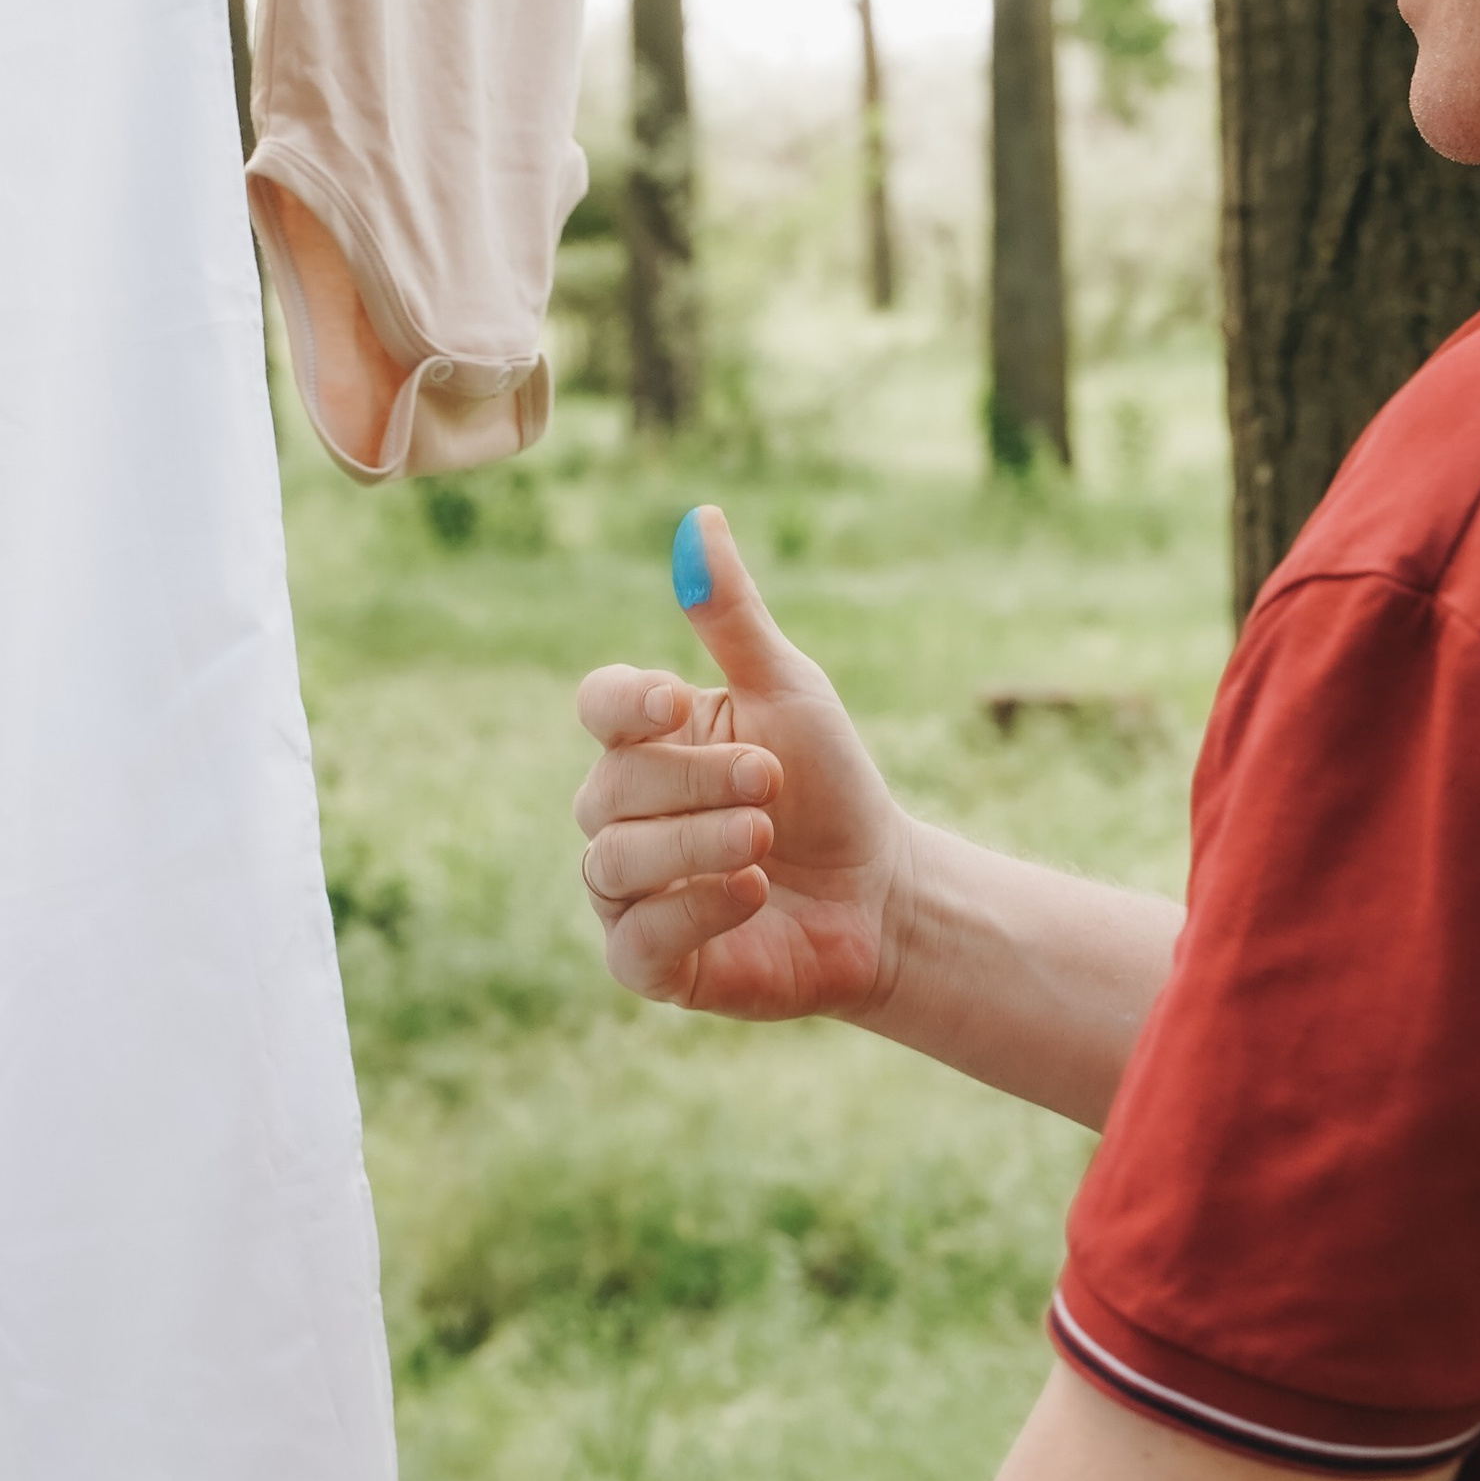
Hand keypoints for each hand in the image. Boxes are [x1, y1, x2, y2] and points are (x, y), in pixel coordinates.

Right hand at [574, 506, 914, 1021]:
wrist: (882, 896)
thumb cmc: (831, 786)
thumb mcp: (789, 692)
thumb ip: (734, 617)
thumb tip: (699, 519)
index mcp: (647, 741)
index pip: (597, 706)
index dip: (624, 703)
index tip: (676, 699)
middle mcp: (620, 813)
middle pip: (609, 786)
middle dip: (694, 781)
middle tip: (770, 779)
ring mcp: (628, 891)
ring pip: (613, 860)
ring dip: (696, 843)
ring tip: (764, 839)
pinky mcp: (648, 961)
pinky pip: (633, 938)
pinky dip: (691, 910)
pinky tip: (750, 894)